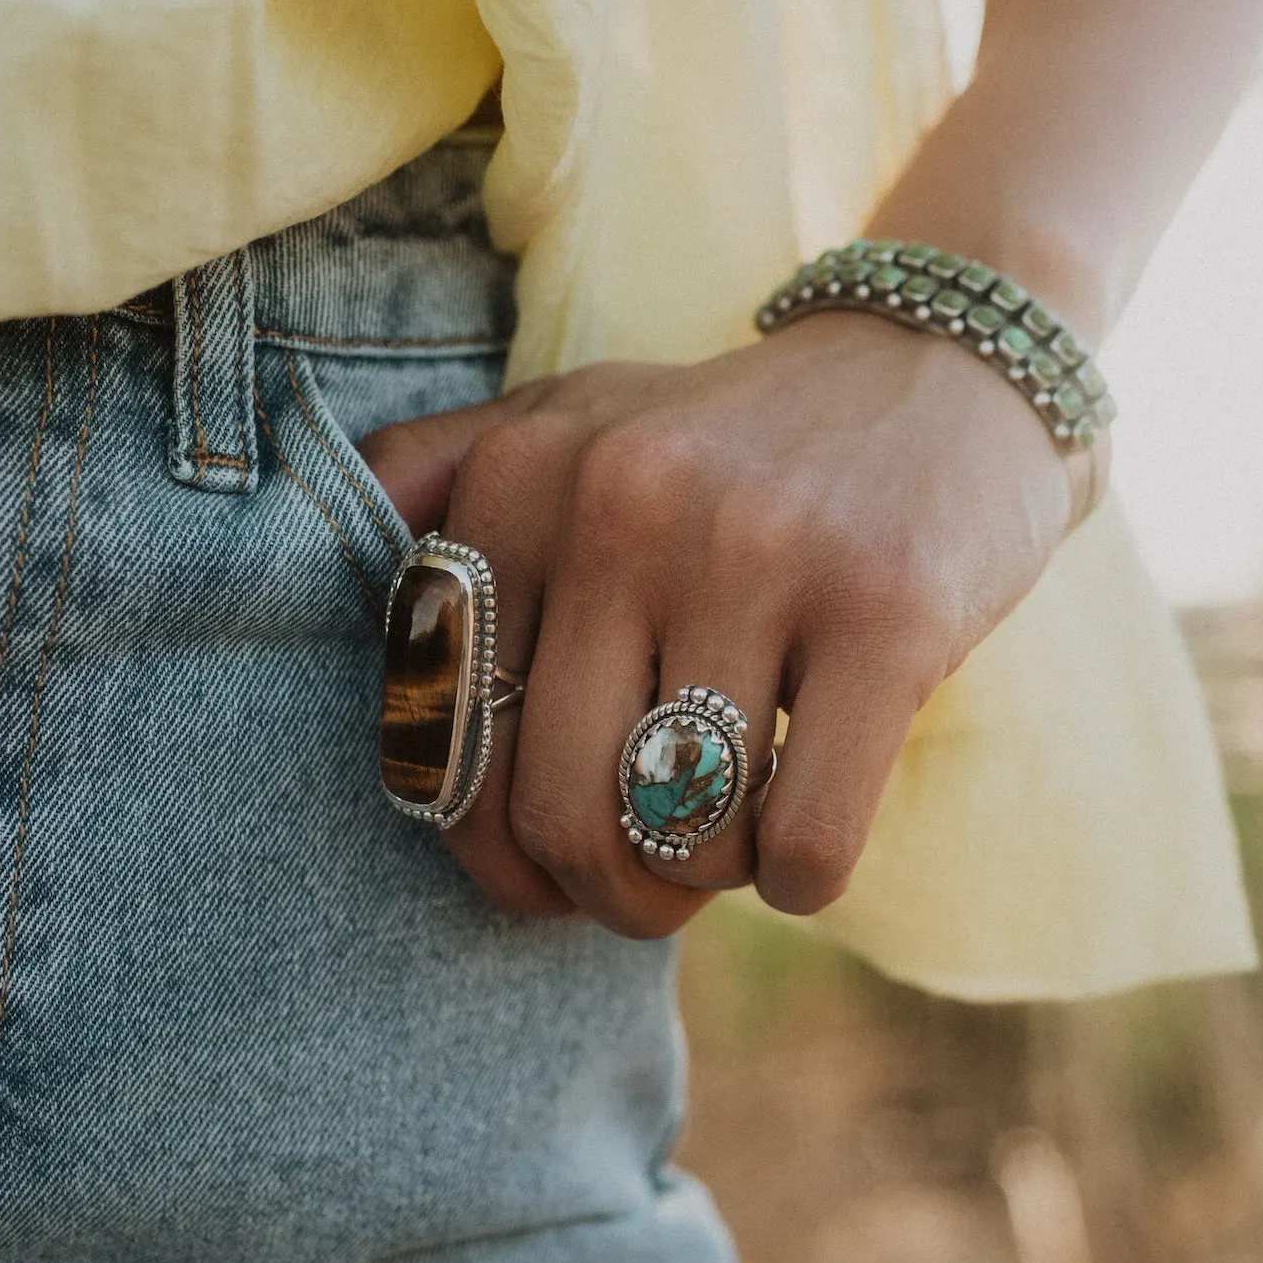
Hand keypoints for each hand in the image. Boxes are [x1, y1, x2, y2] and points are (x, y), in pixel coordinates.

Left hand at [360, 317, 1074, 938]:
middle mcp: (620, 503)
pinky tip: (808, 842)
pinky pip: (803, 837)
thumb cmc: (736, 447)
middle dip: (605, 893)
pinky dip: (799, 879)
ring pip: (682, 834)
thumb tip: (315, 588)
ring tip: (735, 837)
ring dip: (708, 882)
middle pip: (557, 810)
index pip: (447, 741)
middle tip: (651, 892)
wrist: (947, 369)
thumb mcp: (575, 423)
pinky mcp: (885, 609)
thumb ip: (439, 479)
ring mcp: (756, 552)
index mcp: (520, 476)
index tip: (548, 872)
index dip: (491, 853)